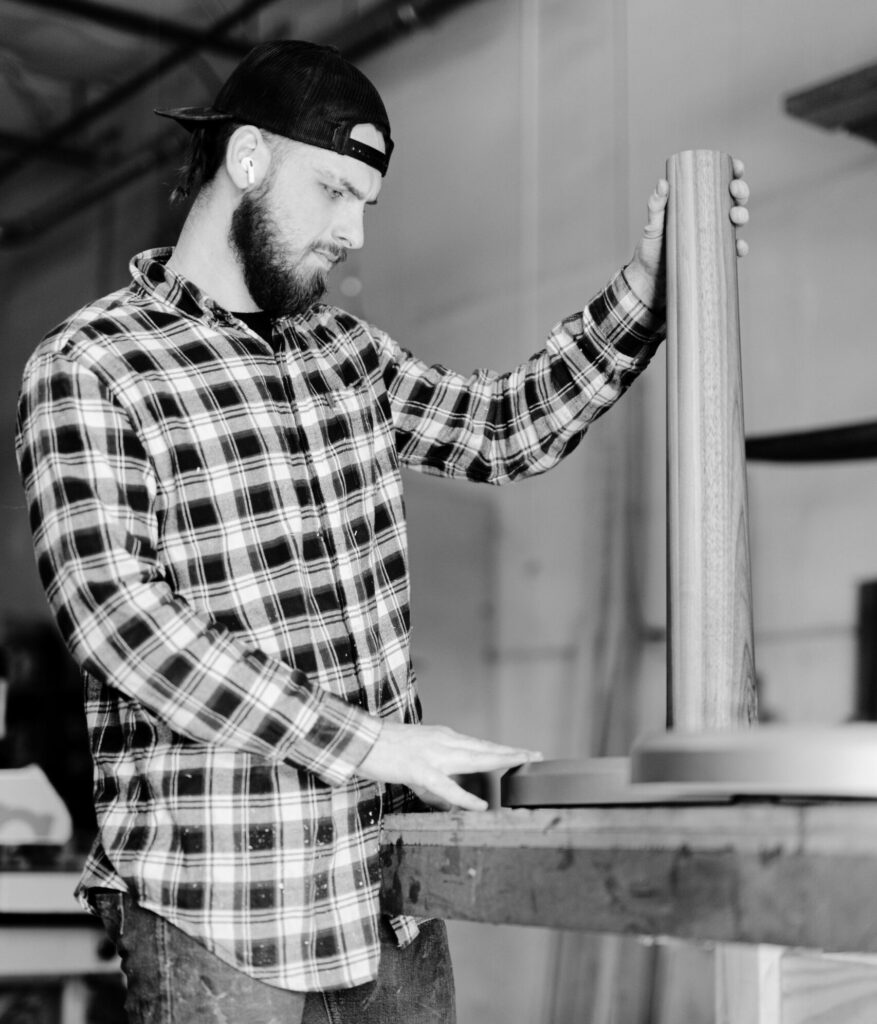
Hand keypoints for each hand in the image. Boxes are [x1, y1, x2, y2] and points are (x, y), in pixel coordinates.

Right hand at [357, 721, 541, 810]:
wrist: (359, 739)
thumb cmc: (385, 751)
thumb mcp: (417, 763)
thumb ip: (436, 782)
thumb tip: (449, 804)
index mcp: (443, 739)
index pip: (479, 745)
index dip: (502, 749)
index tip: (525, 752)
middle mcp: (443, 741)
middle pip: (484, 748)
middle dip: (512, 752)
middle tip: (537, 755)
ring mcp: (432, 753)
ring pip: (474, 758)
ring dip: (500, 761)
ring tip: (521, 764)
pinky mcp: (419, 767)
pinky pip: (446, 786)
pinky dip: (465, 797)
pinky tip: (481, 804)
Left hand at [626, 157, 749, 308]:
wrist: (648, 283)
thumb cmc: (650, 251)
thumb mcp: (652, 227)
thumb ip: (656, 206)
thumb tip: (662, 182)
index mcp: (696, 206)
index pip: (718, 185)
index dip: (733, 174)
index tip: (737, 168)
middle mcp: (708, 221)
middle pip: (732, 201)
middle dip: (740, 193)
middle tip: (734, 192)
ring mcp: (712, 240)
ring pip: (735, 224)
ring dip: (742, 217)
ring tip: (735, 217)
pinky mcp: (713, 259)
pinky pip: (732, 253)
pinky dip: (739, 249)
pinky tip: (739, 247)